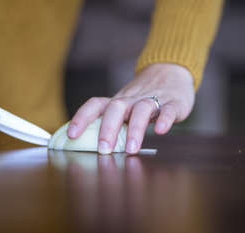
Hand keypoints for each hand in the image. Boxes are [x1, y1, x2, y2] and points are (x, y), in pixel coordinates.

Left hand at [67, 63, 194, 153]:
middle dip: (107, 129)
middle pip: (116, 108)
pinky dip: (164, 120)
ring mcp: (153, 100)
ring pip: (142, 110)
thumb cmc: (144, 97)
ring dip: (134, 129)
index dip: (81, 118)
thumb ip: (111, 122)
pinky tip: (161, 131)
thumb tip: (87, 144)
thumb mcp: (125, 106)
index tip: (71, 135)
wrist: (172, 71)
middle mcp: (132, 99)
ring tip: (131, 149)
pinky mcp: (173, 103)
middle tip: (103, 150)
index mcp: (118, 101)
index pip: (95, 105)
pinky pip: (168, 110)